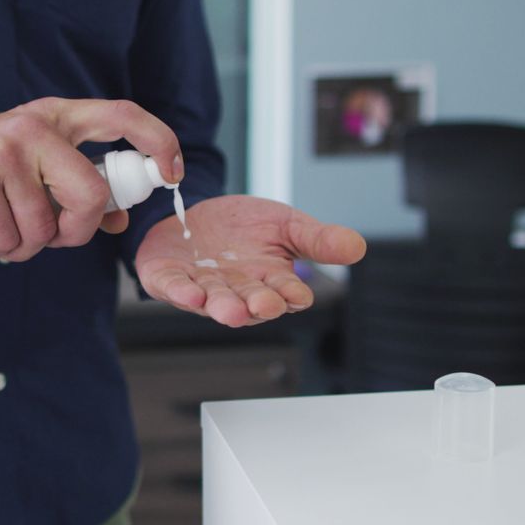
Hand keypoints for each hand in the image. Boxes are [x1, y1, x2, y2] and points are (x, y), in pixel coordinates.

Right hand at [0, 97, 184, 261]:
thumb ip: (80, 188)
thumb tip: (121, 218)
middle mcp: (33, 128)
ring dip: (26, 243)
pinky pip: (8, 240)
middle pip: (89, 196)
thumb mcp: (38, 168)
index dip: (158, 140)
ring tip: (2, 222)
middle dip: (76, 231)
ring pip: (44, 230)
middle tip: (53, 234)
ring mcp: (2, 153)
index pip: (121, 115)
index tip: (173, 171)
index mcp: (56, 117)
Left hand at [135, 195, 365, 327]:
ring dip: (221, 306)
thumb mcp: (285, 224)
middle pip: (250, 302)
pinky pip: (172, 287)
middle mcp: (236, 290)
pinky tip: (190, 293)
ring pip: (213, 301)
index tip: (297, 296)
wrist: (193, 215)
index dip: (290, 295)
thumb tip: (357, 247)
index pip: (285, 293)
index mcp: (269, 280)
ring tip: (230, 310)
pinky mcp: (167, 280)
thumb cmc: (241, 228)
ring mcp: (201, 288)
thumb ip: (316, 239)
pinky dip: (180, 291)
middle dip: (257, 304)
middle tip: (264, 306)